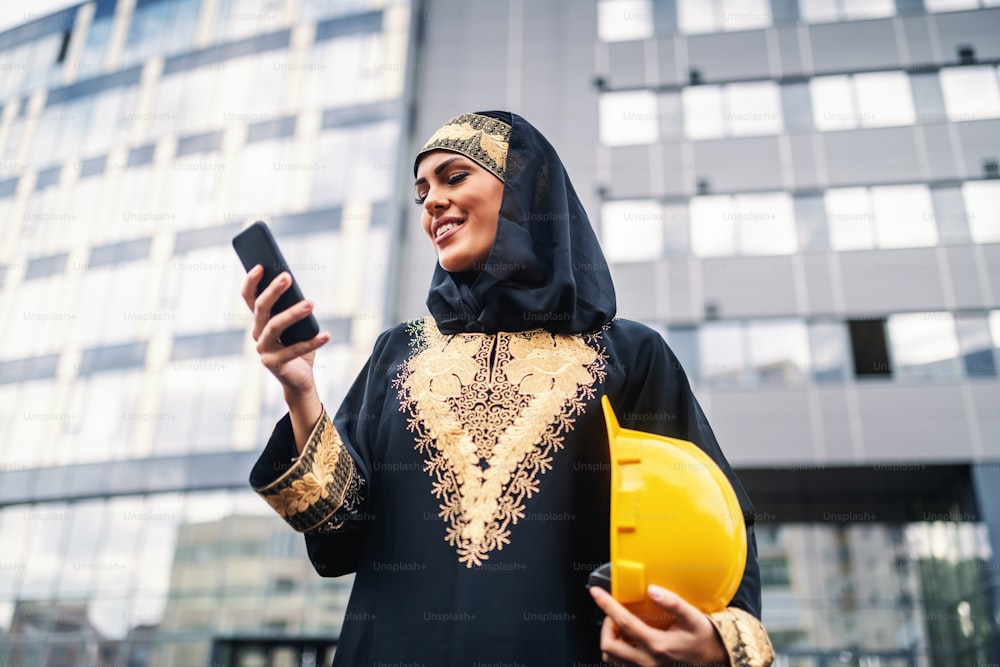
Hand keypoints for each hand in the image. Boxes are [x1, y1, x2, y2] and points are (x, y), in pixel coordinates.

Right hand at [240, 265, 329, 397]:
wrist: (299, 379)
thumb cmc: (298, 346)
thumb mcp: (298, 325)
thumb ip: (295, 309)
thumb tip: (301, 292)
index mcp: (260, 321)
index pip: (250, 298)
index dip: (252, 282)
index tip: (261, 265)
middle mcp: (257, 334)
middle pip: (261, 308)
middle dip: (273, 291)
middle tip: (287, 277)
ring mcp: (263, 350)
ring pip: (274, 327)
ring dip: (293, 313)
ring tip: (311, 303)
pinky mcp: (273, 364)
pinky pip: (294, 351)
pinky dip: (312, 342)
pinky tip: (326, 335)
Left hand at [589, 585, 727, 666]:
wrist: (716, 658)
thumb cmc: (704, 638)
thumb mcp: (693, 617)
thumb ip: (673, 603)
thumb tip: (653, 590)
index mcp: (658, 645)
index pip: (623, 623)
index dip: (606, 605)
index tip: (596, 593)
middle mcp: (648, 662)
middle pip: (609, 646)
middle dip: (605, 627)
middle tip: (614, 615)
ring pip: (612, 658)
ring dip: (611, 640)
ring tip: (620, 627)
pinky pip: (622, 665)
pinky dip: (619, 651)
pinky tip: (629, 640)